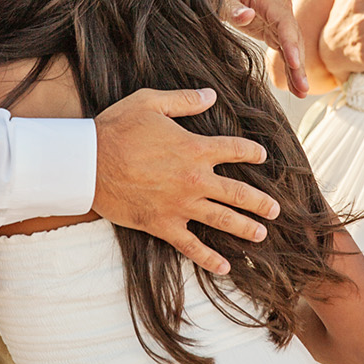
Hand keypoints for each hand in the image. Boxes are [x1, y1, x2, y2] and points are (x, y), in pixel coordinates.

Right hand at [93, 88, 279, 275]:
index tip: (262, 156)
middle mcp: (194, 179)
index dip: (252, 152)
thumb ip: (184, 101)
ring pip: (223, 220)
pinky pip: (192, 246)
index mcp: (195, 148)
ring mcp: (181, 205)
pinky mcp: (163, 225)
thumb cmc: (117, 129)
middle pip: (238, 193)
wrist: (88, 163)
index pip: (235, 150)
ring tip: (262, 234)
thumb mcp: (150, 103)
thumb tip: (211, 95)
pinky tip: (225, 267)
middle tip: (276, 210)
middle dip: (260, 202)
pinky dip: (210, 258)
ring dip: (246, 228)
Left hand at [221, 0, 308, 97]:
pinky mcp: (275, 29)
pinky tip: (295, 86)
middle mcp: (280, 7)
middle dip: (298, 64)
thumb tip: (246, 16)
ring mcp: (280, 19)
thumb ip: (231, 6)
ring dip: (297, 70)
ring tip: (301, 93)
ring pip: (294, 47)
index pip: (284, 21)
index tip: (294, 63)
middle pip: (294, 37)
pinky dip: (291, 67)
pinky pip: (286, 50)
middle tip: (302, 89)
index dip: (290, 43)